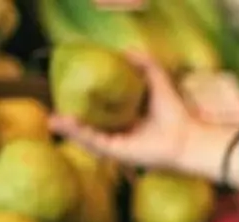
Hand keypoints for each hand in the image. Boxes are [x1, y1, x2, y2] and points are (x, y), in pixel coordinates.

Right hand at [49, 53, 199, 170]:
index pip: (98, 110)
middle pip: (88, 125)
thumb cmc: (175, 113)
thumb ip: (145, 65)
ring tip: (52, 119)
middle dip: (69, 118)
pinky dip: (79, 134)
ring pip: (87, 136)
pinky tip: (65, 123)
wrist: (187, 136)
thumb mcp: (158, 81)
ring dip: (69, 129)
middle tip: (51, 106)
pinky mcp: (118, 153)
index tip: (64, 90)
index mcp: (125, 118)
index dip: (80, 102)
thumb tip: (126, 50)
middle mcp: (118, 132)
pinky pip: (94, 143)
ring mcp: (116, 144)